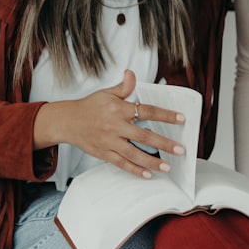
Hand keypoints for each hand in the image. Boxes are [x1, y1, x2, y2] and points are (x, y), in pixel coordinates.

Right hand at [34, 70, 186, 178]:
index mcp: (119, 109)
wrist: (67, 121)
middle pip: (144, 136)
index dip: (165, 115)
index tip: (181, 119)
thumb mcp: (106, 93)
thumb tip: (132, 74)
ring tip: (167, 167)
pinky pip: (121, 163)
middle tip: (180, 149)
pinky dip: (134, 170)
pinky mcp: (104, 153)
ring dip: (152, 162)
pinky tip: (147, 174)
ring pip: (134, 154)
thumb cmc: (89, 107)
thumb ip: (123, 87)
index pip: (147, 111)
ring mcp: (110, 142)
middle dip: (164, 144)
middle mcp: (116, 126)